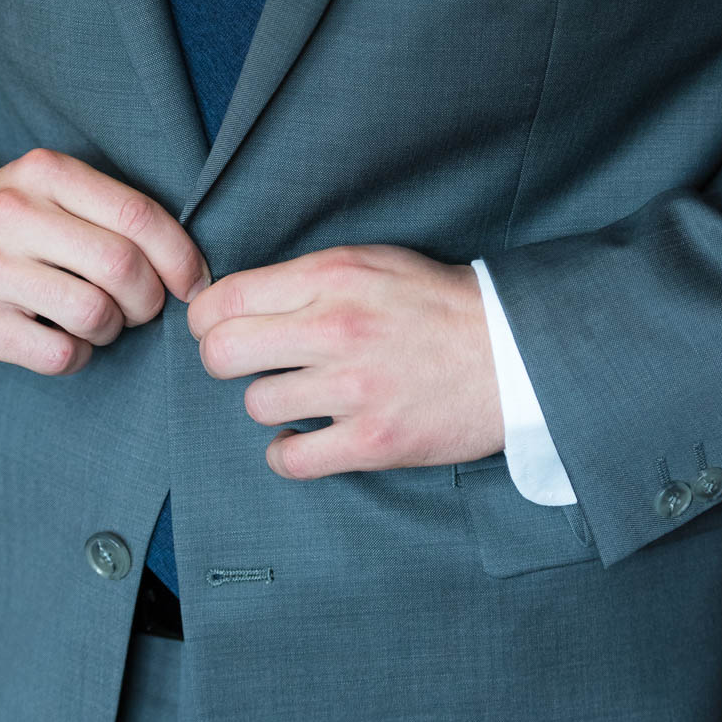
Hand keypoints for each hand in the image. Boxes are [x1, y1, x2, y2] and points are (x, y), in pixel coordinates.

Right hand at [0, 147, 209, 374]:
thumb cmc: (6, 234)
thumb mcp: (47, 195)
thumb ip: (109, 212)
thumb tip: (190, 266)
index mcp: (43, 172)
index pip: (138, 215)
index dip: (180, 257)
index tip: (193, 284)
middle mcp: (11, 212)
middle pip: (123, 266)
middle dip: (150, 300)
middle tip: (142, 309)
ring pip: (95, 312)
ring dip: (112, 329)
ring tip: (98, 323)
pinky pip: (59, 354)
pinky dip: (77, 357)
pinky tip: (64, 344)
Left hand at [187, 244, 504, 478]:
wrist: (514, 351)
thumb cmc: (438, 303)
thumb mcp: (371, 262)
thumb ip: (306, 276)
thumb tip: (237, 299)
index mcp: (332, 277)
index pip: (225, 299)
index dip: (206, 318)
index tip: (218, 328)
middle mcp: (336, 329)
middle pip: (222, 354)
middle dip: (223, 361)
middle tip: (249, 364)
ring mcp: (354, 389)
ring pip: (257, 404)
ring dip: (270, 403)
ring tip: (298, 397)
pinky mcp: (374, 441)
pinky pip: (292, 459)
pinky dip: (287, 454)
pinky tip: (303, 439)